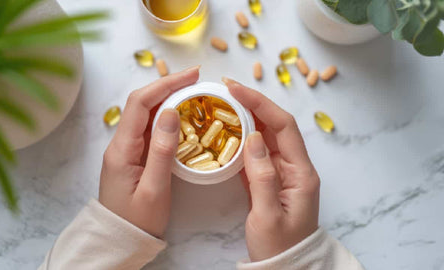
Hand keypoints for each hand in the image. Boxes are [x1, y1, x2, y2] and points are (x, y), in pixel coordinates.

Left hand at [99, 67, 199, 237]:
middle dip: (168, 86)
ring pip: (146, 114)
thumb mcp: (154, 190)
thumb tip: (170, 113)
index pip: (140, 103)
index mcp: (122, 149)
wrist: (119, 241)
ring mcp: (126, 149)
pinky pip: (149, 129)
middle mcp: (121, 143)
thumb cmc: (136, 221)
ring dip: (168, 99)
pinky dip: (166, 117)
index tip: (192, 75)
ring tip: (194, 93)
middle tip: (197, 80)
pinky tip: (182, 117)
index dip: (165, 84)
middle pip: (142, 103)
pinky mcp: (133, 156)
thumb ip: (162, 151)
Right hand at [223, 78, 319, 261]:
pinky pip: (255, 153)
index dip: (260, 103)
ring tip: (223, 106)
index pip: (283, 126)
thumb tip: (252, 137)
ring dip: (245, 119)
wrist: (285, 267)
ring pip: (264, 137)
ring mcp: (281, 173)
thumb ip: (262, 176)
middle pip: (274, 126)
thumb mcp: (268, 215)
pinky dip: (241, 139)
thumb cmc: (279, 246)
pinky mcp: (268, 180)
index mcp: (301, 172)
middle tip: (225, 91)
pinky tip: (226, 132)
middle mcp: (294, 167)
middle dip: (251, 104)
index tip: (236, 90)